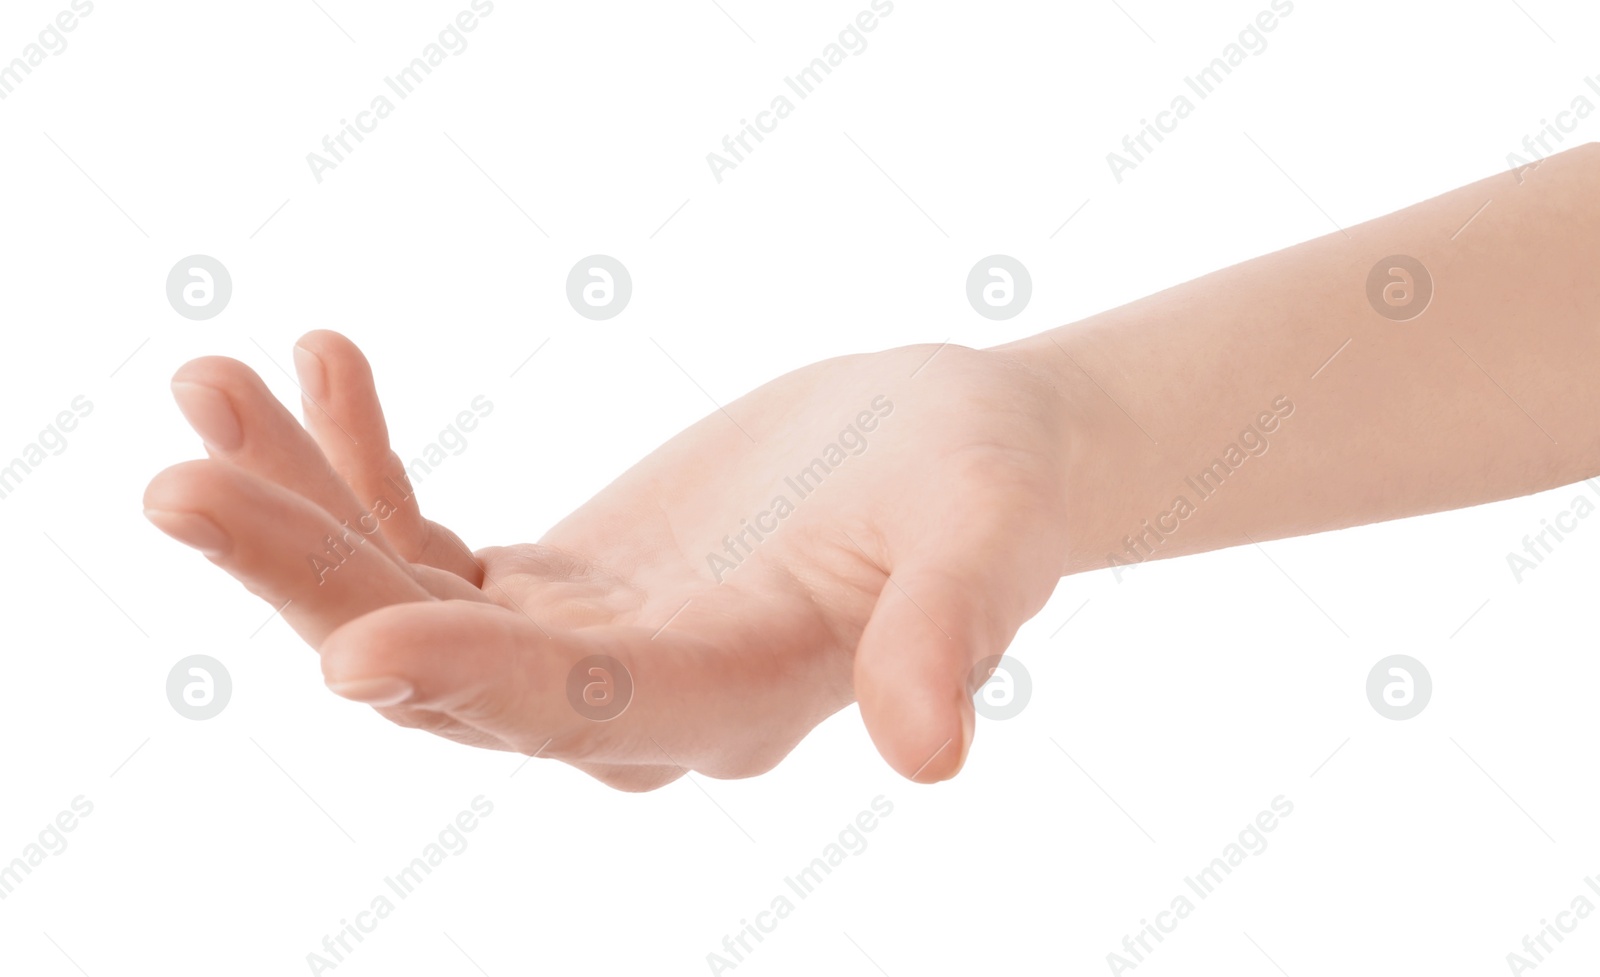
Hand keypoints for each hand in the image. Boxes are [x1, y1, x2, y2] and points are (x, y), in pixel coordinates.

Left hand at [144, 332, 1074, 789]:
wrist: (955, 456)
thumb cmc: (984, 484)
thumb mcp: (985, 534)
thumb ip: (948, 629)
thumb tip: (933, 753)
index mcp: (739, 695)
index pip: (593, 708)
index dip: (481, 682)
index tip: (353, 646)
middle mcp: (638, 702)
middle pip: (450, 674)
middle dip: (315, 581)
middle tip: (183, 481)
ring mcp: (584, 648)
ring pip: (404, 608)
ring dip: (298, 507)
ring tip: (209, 382)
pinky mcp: (558, 589)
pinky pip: (424, 544)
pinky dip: (358, 464)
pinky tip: (322, 364)